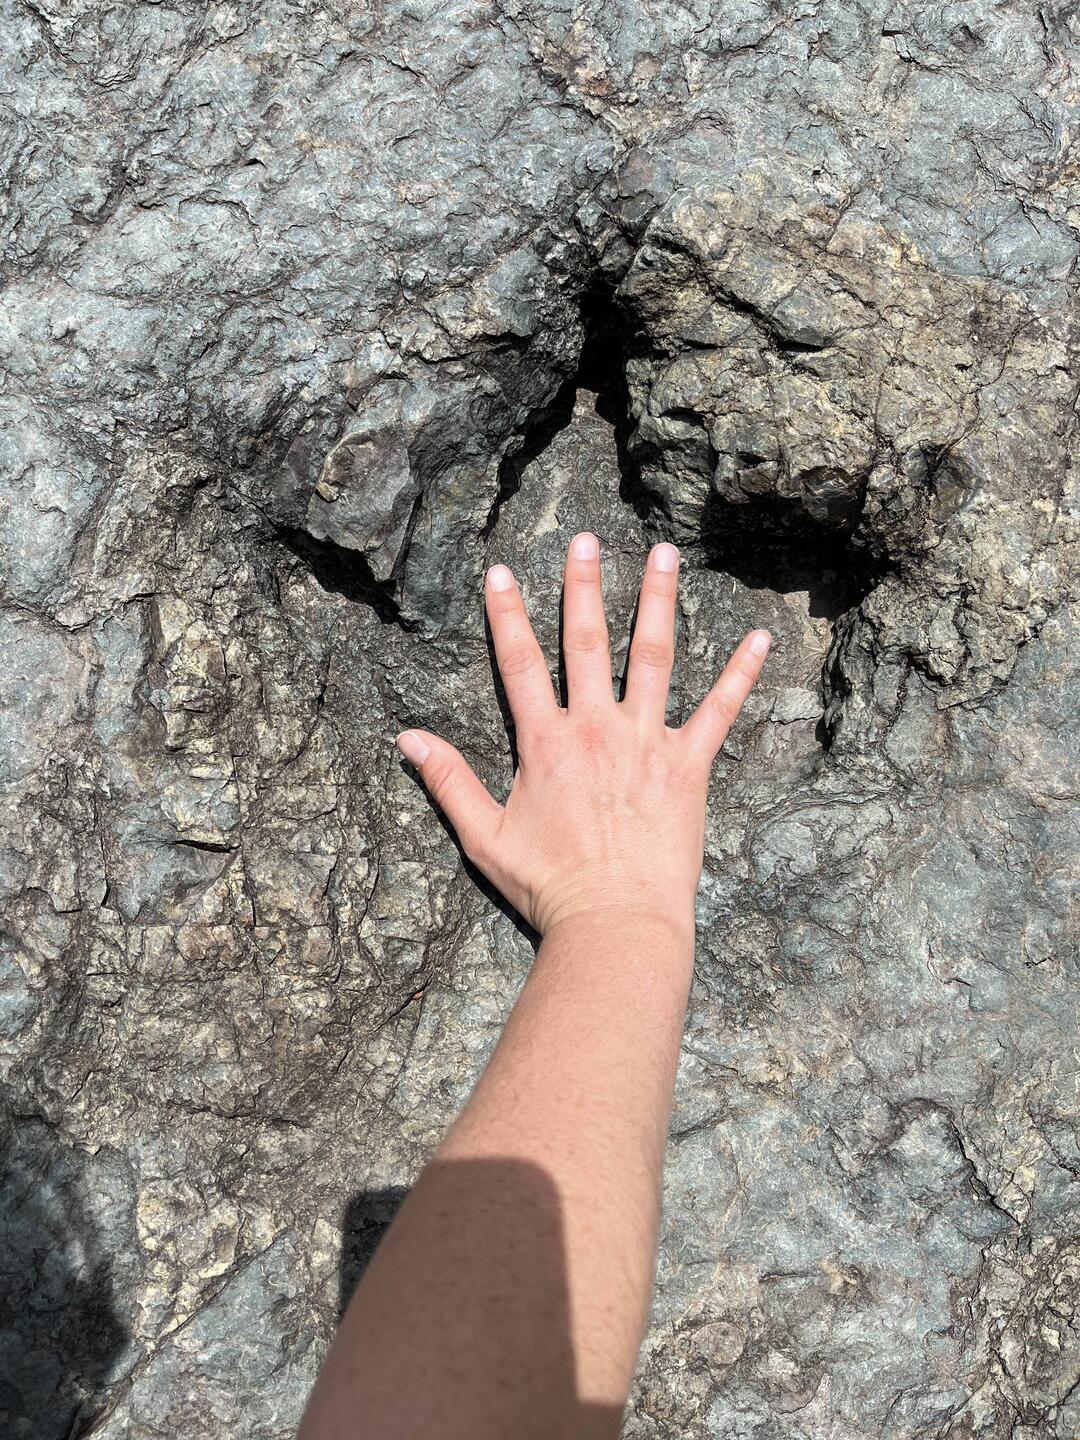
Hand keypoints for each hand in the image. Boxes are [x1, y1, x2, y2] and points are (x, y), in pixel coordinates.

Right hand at [395, 533, 769, 937]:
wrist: (615, 923)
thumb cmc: (549, 887)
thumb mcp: (484, 837)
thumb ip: (448, 781)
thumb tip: (407, 739)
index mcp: (546, 743)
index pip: (519, 664)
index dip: (507, 614)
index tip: (500, 571)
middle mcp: (596, 729)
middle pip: (587, 642)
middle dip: (584, 586)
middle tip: (587, 538)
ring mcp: (646, 743)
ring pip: (653, 657)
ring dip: (659, 601)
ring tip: (665, 553)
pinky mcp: (689, 766)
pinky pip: (719, 711)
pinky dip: (740, 673)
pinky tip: (759, 638)